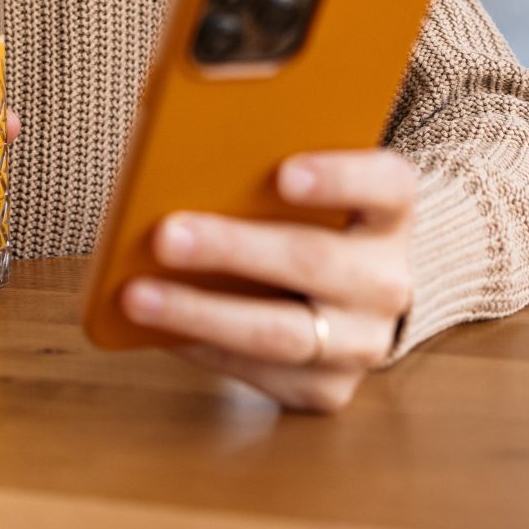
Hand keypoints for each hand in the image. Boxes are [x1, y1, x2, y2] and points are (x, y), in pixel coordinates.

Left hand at [118, 149, 415, 413]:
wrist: (348, 295)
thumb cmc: (304, 217)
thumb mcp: (303, 179)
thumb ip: (259, 158)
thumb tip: (173, 140)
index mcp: (391, 210)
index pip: (386, 184)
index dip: (338, 177)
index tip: (283, 173)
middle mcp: (387, 279)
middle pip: (314, 261)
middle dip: (233, 248)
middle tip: (166, 234)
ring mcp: (364, 342)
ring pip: (282, 333)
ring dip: (201, 312)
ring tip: (137, 295)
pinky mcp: (329, 389)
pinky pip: (258, 373)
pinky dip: (200, 348)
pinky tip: (154, 328)